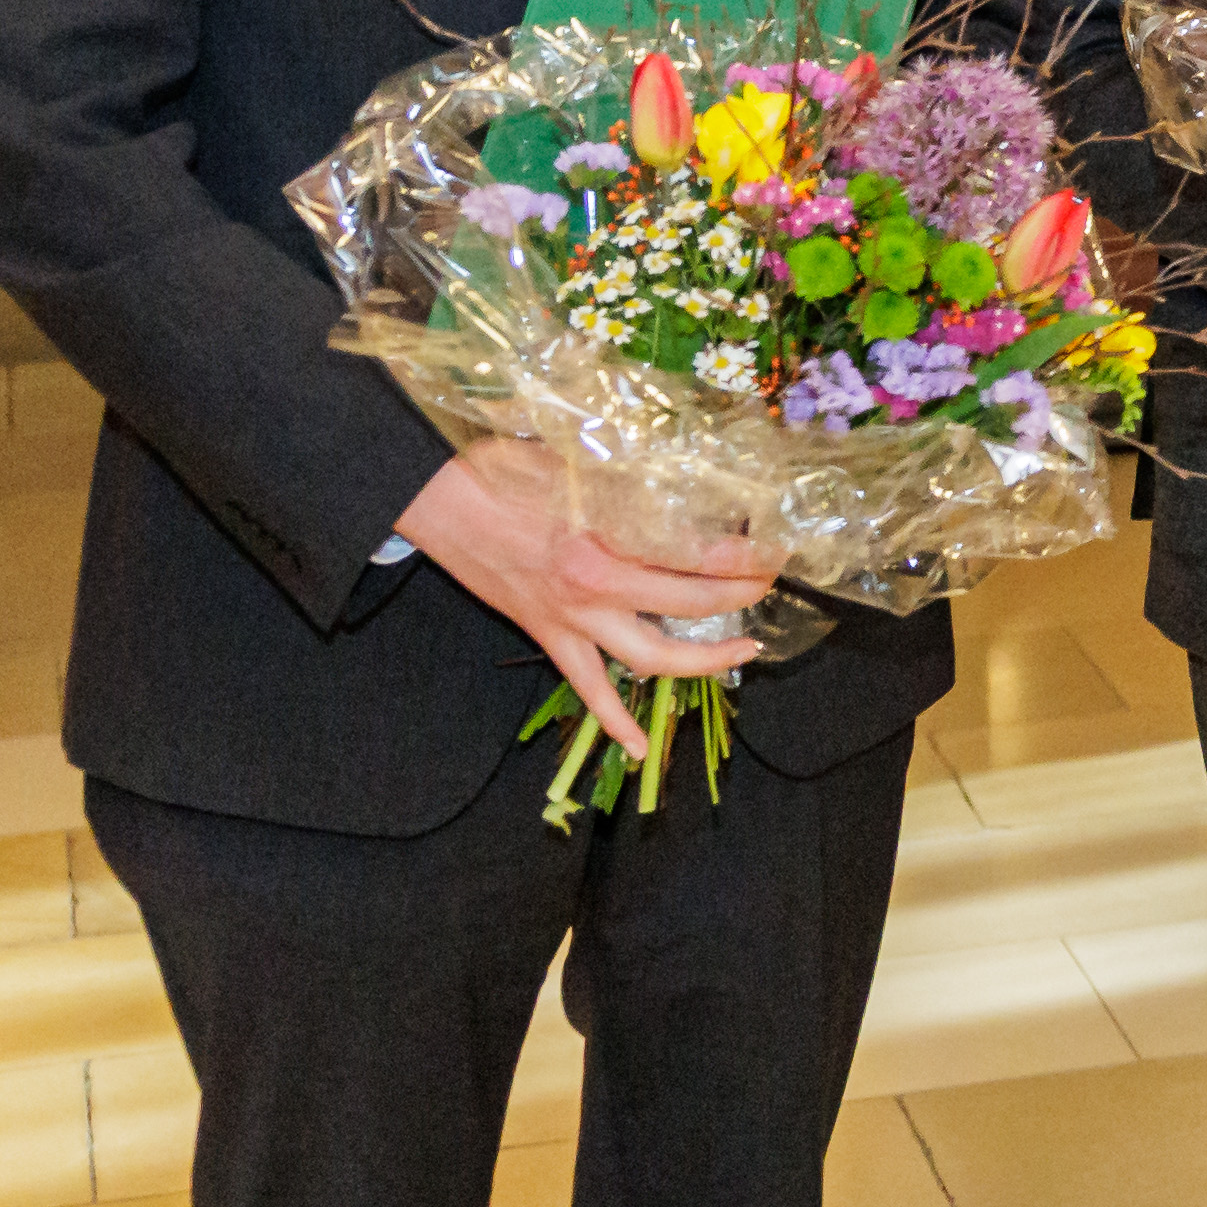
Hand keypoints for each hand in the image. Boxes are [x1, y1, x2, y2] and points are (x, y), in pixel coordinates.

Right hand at [397, 443, 777, 762]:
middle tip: (770, 585)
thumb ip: (629, 473)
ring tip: (744, 653)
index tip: (772, 549)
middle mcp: (596, 585)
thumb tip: (684, 470)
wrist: (434, 500)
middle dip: (738, 596)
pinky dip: (614, 721)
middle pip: (687, 603)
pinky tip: (639, 748)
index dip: (741, 557)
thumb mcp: (575, 458)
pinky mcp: (548, 637)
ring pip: (651, 656)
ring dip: (703, 660)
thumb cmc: (500, 468)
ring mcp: (572, 618)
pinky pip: (588, 689)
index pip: (695, 555)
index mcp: (605, 535)